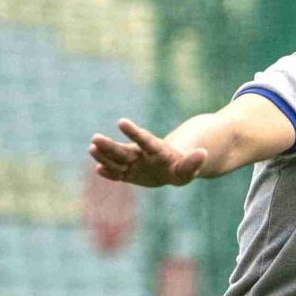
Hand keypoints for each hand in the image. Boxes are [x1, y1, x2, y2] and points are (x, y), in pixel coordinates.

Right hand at [88, 118, 205, 187]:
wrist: (170, 169)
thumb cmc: (181, 167)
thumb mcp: (188, 169)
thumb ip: (193, 162)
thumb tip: (203, 153)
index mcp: (156, 150)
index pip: (144, 140)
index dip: (133, 132)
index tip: (121, 122)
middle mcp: (141, 154)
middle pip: (124, 149)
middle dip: (109, 145)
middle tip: (95, 137)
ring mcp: (132, 162)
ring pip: (116, 159)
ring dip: (104, 155)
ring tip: (91, 148)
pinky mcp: (128, 173)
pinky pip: (116, 173)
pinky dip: (108, 172)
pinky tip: (98, 170)